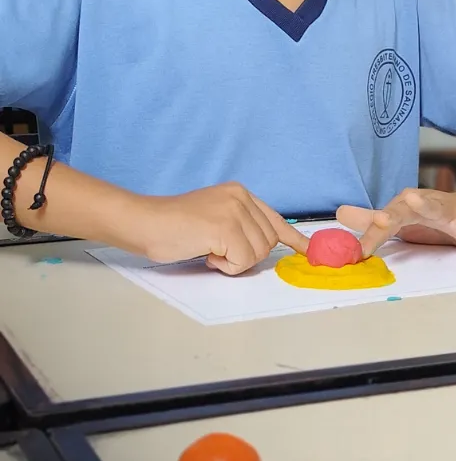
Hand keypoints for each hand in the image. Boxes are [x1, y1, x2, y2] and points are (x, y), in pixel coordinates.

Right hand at [136, 184, 308, 274]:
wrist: (142, 223)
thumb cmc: (172, 227)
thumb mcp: (214, 218)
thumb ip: (240, 226)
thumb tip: (264, 246)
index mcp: (240, 193)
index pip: (275, 219)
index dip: (292, 238)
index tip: (307, 250)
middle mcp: (241, 197)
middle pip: (269, 241)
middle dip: (247, 256)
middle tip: (219, 253)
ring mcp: (235, 211)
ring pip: (258, 253)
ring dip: (235, 262)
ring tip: (210, 252)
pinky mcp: (226, 228)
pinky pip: (242, 261)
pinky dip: (226, 267)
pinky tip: (207, 256)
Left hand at [338, 187, 455, 255]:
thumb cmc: (436, 218)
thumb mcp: (402, 220)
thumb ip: (372, 220)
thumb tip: (340, 214)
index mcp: (405, 206)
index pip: (384, 221)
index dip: (371, 234)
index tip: (357, 251)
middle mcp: (424, 204)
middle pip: (404, 211)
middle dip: (393, 214)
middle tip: (380, 220)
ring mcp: (448, 210)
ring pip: (435, 207)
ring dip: (425, 204)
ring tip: (414, 201)